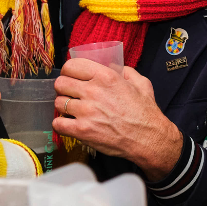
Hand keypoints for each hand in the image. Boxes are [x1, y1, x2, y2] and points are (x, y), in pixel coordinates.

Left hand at [53, 58, 183, 178]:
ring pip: (58, 103)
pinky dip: (61, 125)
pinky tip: (70, 124)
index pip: (71, 66)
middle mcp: (93, 91)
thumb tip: (115, 66)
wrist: (148, 139)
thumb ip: (126, 72)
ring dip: (63, 107)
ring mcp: (86, 112)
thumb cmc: (145, 113)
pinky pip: (58, 124)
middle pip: (60, 83)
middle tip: (70, 94)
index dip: (69, 71)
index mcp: (105, 77)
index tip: (71, 77)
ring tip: (72, 111)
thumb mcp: (141, 84)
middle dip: (64, 88)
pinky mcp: (82, 131)